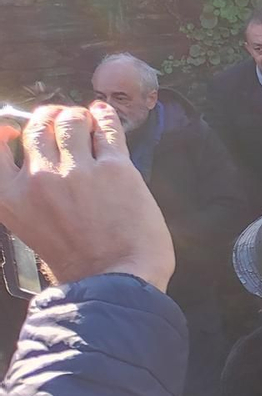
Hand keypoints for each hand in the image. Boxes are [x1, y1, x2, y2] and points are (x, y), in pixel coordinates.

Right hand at [0, 103, 174, 290]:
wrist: (116, 281)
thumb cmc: (78, 264)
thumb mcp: (29, 229)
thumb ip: (26, 196)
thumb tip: (33, 166)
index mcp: (10, 196)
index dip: (8, 131)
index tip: (16, 129)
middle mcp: (38, 178)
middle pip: (37, 127)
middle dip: (49, 118)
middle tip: (60, 119)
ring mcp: (78, 170)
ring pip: (71, 121)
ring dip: (78, 116)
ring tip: (85, 120)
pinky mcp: (116, 168)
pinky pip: (107, 129)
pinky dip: (104, 117)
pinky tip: (103, 114)